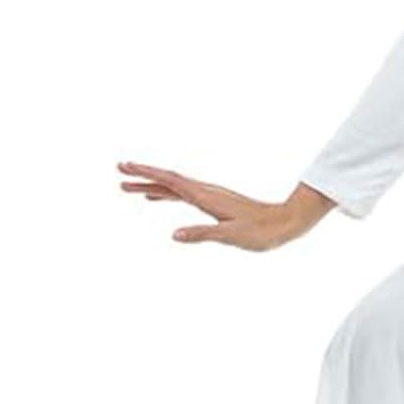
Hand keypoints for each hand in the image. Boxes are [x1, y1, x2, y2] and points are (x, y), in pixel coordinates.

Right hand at [117, 159, 307, 250]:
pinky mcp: (213, 203)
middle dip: (143, 175)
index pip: (170, 181)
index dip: (147, 173)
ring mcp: (209, 196)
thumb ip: (202, 235)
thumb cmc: (260, 232)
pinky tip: (156, 198)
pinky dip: (165, 193)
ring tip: (128, 187)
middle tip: (118, 170)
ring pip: (173, 187)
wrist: (284, 224)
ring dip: (150, 185)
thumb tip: (174, 234)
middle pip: (168, 180)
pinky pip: (182, 195)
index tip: (126, 167)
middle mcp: (206, 192)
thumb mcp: (230, 236)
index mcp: (206, 197)